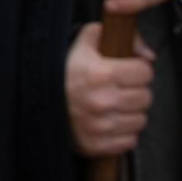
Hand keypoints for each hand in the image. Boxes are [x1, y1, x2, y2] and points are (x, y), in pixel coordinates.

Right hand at [65, 22, 154, 156]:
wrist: (32, 100)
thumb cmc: (63, 72)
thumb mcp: (84, 43)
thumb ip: (115, 35)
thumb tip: (149, 54)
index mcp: (100, 73)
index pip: (145, 72)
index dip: (137, 69)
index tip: (126, 71)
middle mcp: (102, 101)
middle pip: (146, 97)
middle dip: (134, 91)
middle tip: (117, 89)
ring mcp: (100, 126)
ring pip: (140, 120)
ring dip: (129, 113)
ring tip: (111, 106)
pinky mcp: (97, 145)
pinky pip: (130, 141)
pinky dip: (122, 133)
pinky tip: (107, 122)